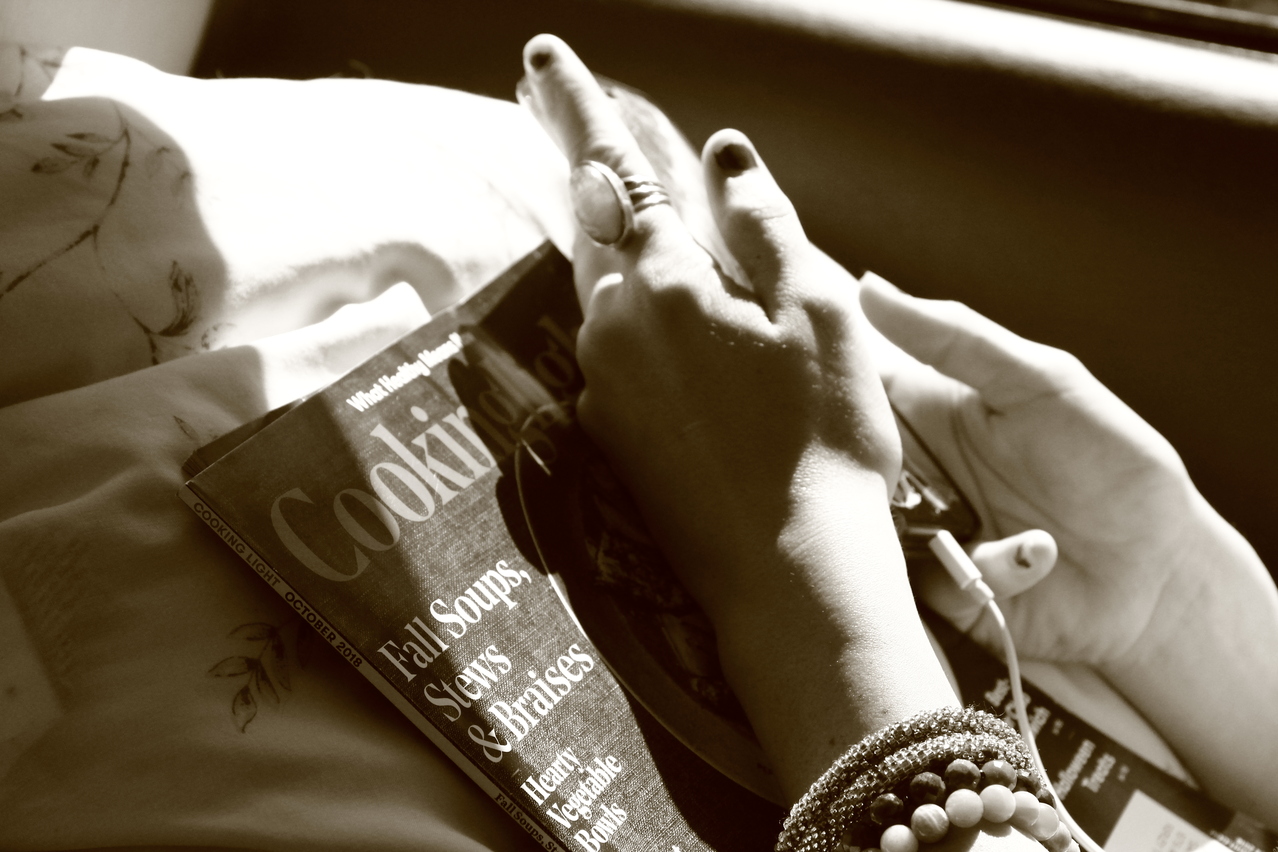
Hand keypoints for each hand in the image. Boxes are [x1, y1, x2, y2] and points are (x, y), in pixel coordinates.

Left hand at [519, 35, 956, 799]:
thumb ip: (762, 223)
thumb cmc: (823, 436)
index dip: (576, 107)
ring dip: (625, 263)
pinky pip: (615, 354)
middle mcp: (613, 327)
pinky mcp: (608, 436)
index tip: (540, 58)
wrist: (788, 571)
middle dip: (596, 186)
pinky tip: (685, 353)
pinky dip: (640, 331)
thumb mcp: (818, 312)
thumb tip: (720, 154)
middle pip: (597, 232)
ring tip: (662, 256)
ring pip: (605, 296)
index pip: (614, 170)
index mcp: (665, 281)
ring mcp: (603, 386)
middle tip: (583, 132)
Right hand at [859, 273, 1277, 822]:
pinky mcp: (935, 591)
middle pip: (842, 460)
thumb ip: (953, 337)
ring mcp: (918, 534)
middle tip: (891, 462)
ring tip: (973, 517)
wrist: (1162, 573)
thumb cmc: (1110, 462)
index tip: (788, 377)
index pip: (848, 389)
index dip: (816, 382)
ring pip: (864, 527)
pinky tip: (1039, 551)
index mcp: (925, 412)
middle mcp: (910, 473)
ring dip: (914, 524)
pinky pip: (917, 579)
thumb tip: (864, 286)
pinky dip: (982, 564)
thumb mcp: (1038, 382)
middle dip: (848, 462)